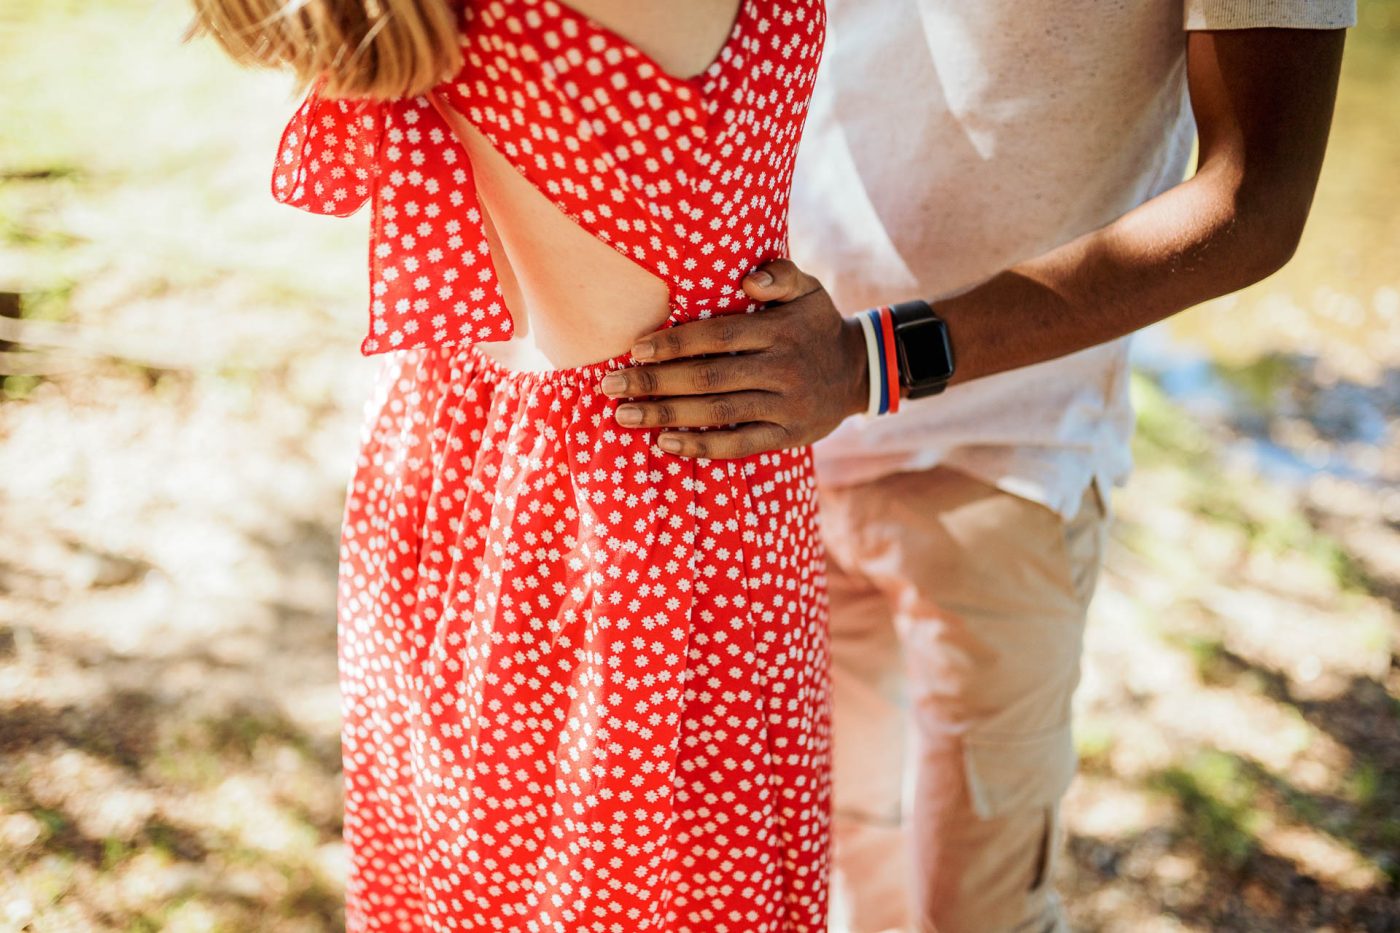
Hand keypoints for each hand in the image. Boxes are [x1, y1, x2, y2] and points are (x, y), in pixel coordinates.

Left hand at [598, 259, 869, 458]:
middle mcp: (782, 370)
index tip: (635, 348)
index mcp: (780, 332)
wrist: (859, 371)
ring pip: (718, 412)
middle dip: (655, 382)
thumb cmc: (816, 325)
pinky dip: (701, 447)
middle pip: (709, 378)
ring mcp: (785, 407)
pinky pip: (739, 444)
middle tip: (611, 385)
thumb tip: (747, 281)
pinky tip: (665, 443)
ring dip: (666, 415)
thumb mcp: (808, 289)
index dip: (675, 343)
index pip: (719, 337)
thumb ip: (779, 275)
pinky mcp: (787, 436)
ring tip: (624, 415)